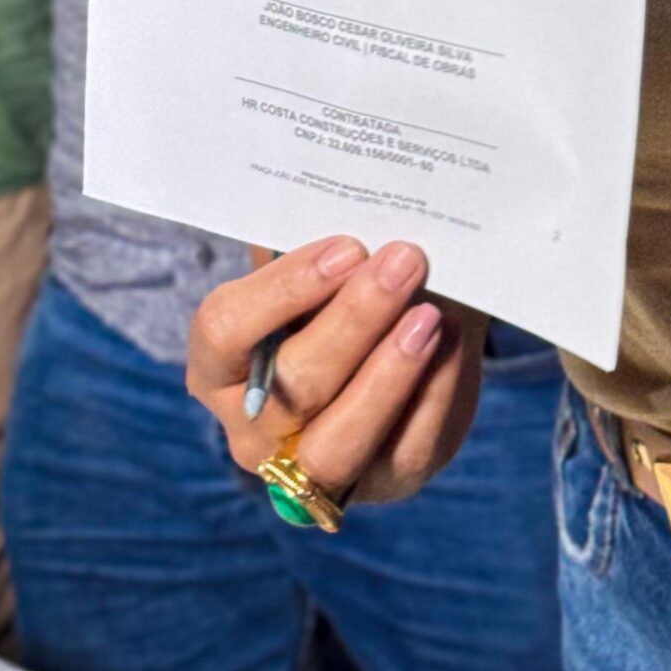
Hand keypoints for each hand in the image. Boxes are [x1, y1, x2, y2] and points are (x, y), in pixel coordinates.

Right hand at [188, 236, 482, 507]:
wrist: (403, 339)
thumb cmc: (342, 291)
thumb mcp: (322, 263)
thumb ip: (316, 240)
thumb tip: (333, 189)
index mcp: (220, 367)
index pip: (223, 332)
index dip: (283, 289)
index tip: (346, 247)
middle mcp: (254, 431)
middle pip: (293, 383)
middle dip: (355, 318)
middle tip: (405, 259)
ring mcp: (316, 469)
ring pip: (339, 440)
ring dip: (388, 372)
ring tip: (429, 315)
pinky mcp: (385, 481)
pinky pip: (407, 449)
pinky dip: (434, 392)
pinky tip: (450, 341)